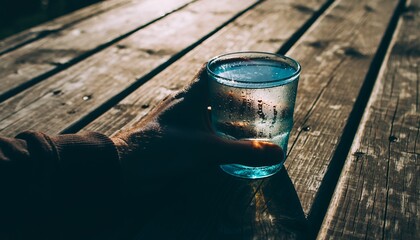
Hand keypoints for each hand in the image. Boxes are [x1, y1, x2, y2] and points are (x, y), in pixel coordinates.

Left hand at [111, 65, 282, 182]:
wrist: (123, 168)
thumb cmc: (161, 151)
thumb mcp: (207, 151)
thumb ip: (242, 151)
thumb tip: (276, 152)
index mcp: (190, 97)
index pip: (211, 70)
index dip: (231, 67)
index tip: (250, 71)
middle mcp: (181, 104)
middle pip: (212, 91)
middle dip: (234, 96)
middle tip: (256, 104)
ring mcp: (174, 120)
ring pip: (203, 111)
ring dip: (222, 116)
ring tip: (244, 125)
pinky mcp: (169, 137)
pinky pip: (195, 128)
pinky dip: (210, 132)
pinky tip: (220, 143)